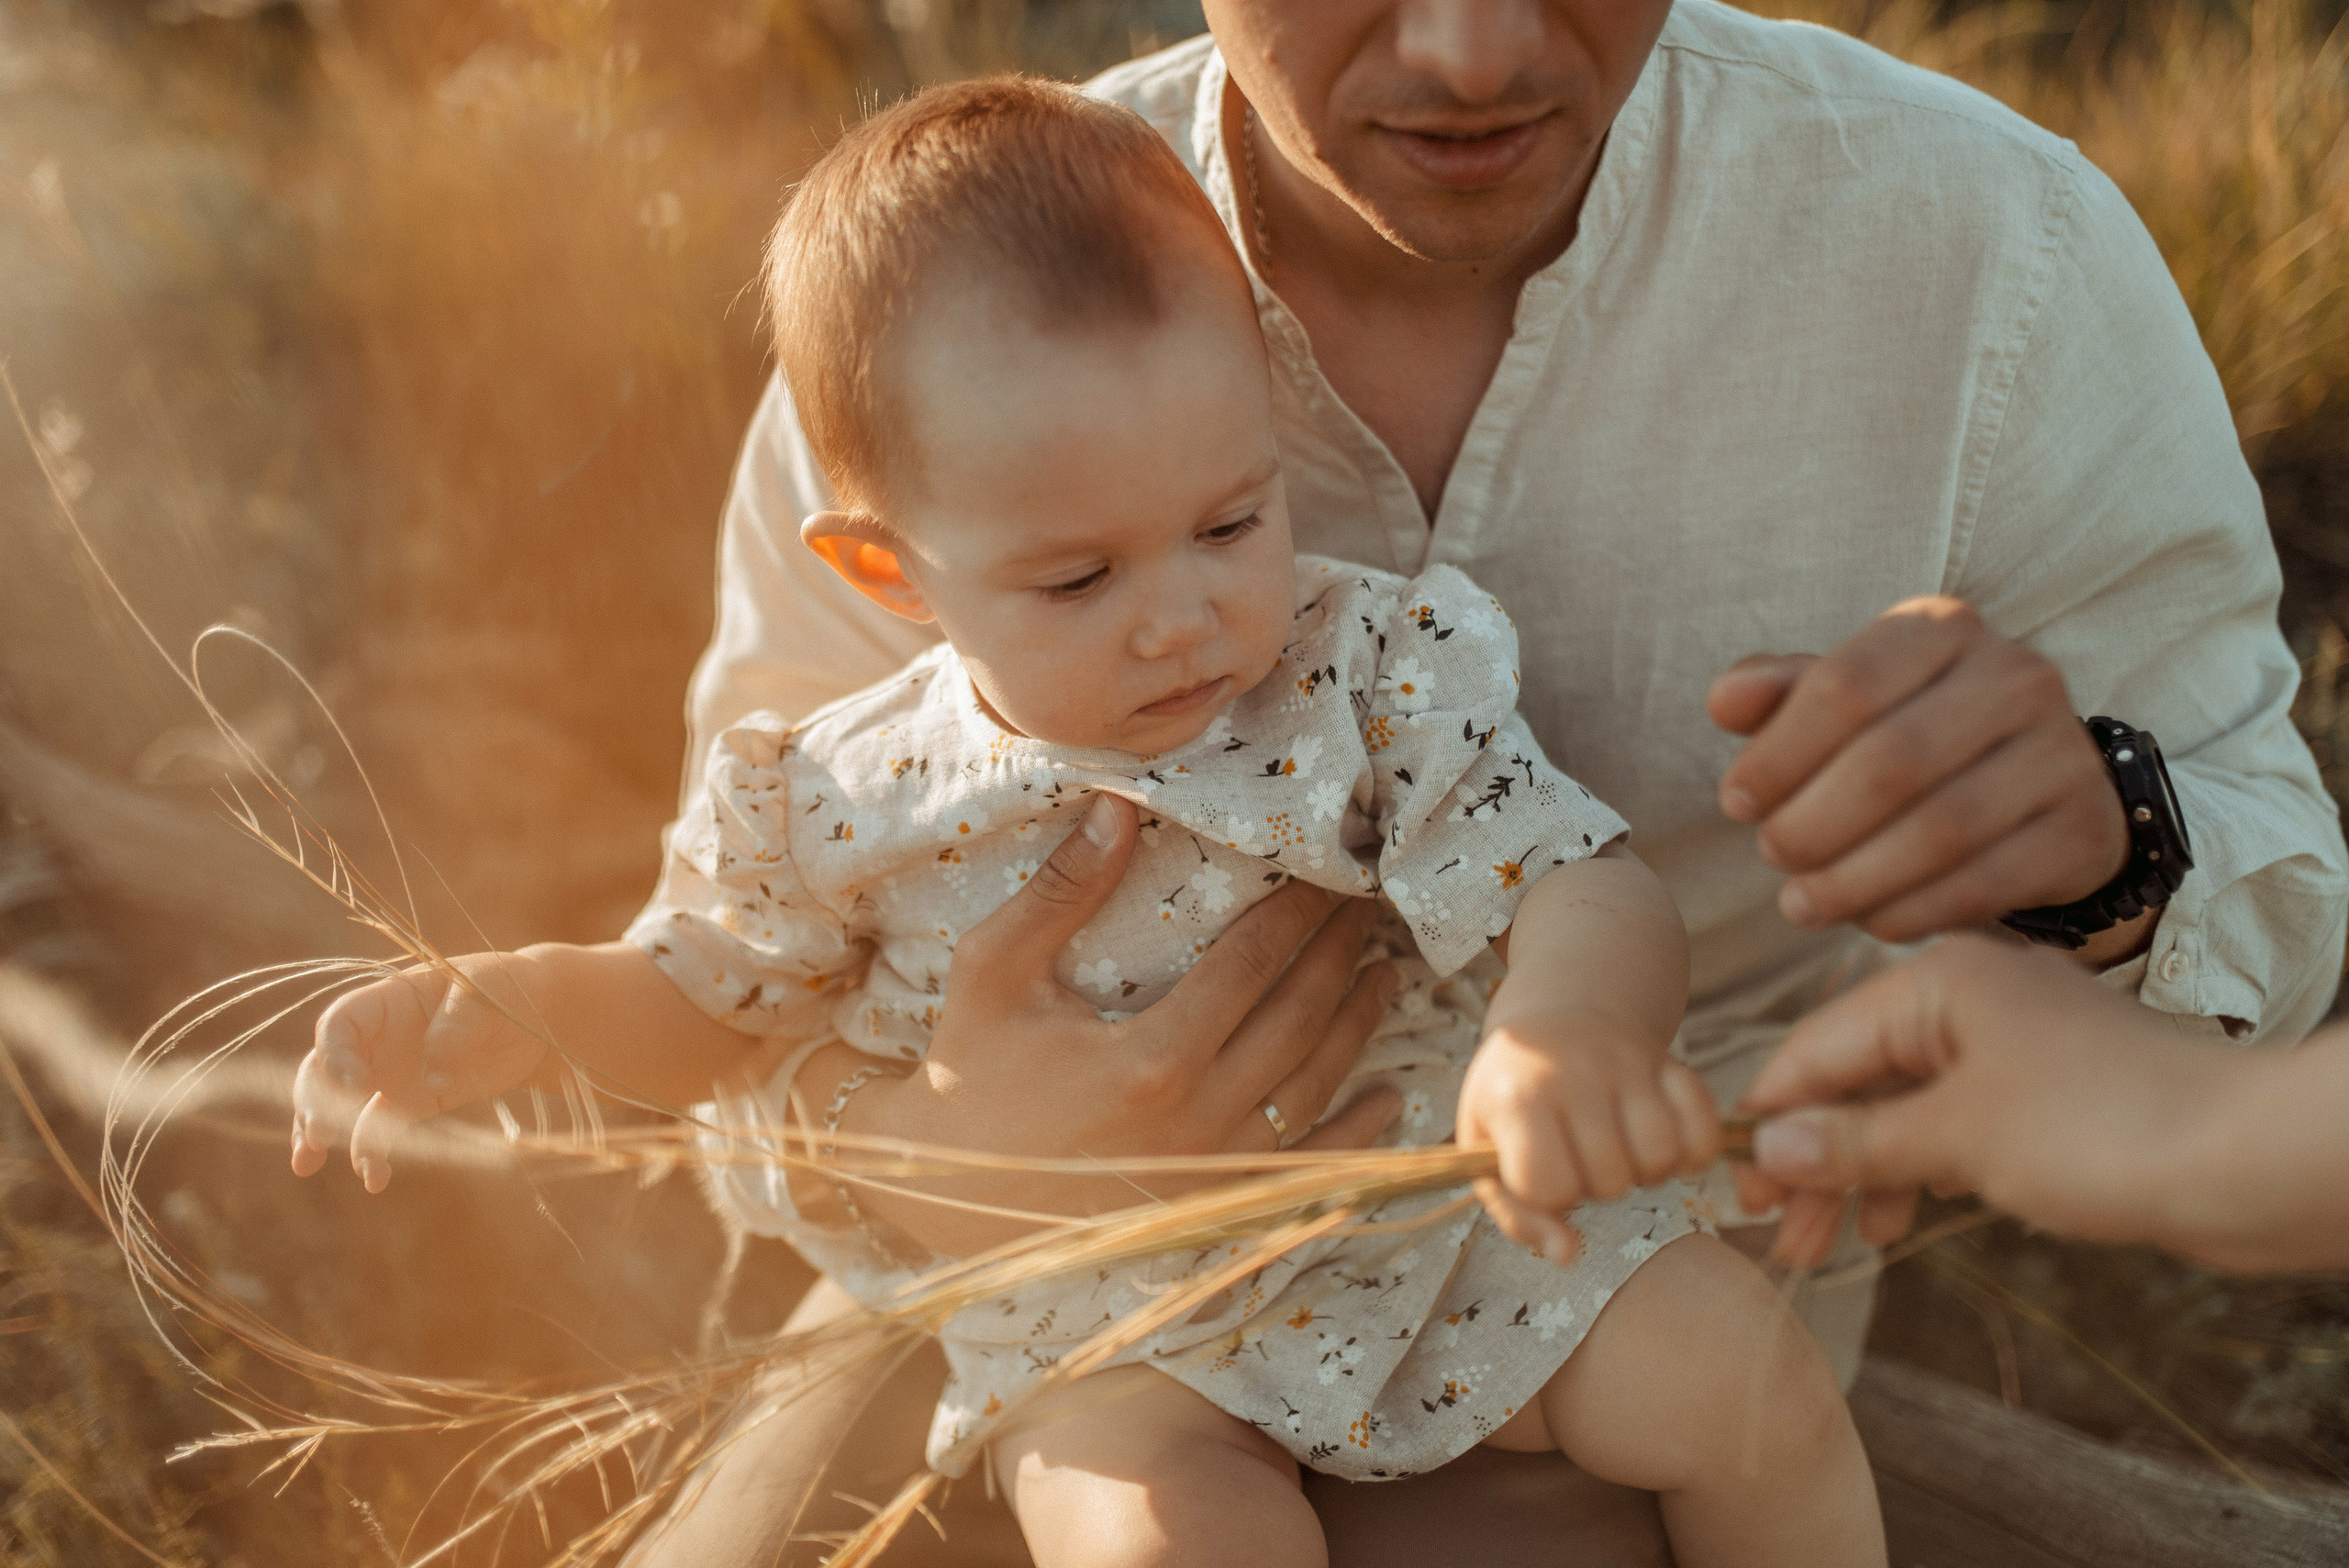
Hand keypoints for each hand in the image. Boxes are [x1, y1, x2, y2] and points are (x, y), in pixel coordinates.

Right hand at [291, 950, 554, 1191]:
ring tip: (307, 1163)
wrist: (532, 1017)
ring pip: (338, 1104)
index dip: (336, 1054)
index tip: (356, 1085)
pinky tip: (374, 1179)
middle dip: (315, 1100)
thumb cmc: (503, 990)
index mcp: (387, 1001)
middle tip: (317, 1134)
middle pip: (324, 1068)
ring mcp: (388, 1073)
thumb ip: (456, 1026)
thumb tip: (432, 1076)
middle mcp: (376, 1039)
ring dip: (319, 1132)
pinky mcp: (409, 1104)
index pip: (341, 1023)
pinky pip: (378, 1130)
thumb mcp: (484, 996)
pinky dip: (369, 1154)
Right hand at [835, 794, 1402, 1253]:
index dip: (1301, 912)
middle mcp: (1197, 1120)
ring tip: (1386, 977)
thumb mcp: (996, 969)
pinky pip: (1305, 1170)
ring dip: (1358, 1029)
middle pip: (1299, 1021)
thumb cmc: (967, 1072)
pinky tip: (1389, 1098)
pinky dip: (1355, 1134)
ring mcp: (1212, 1174)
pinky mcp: (1213, 1213)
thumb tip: (1119, 805)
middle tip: (1368, 909)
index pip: (1254, 965)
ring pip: (1313, 1090)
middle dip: (1340, 957)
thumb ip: (1062, 890)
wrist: (940, 1194)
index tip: (1330, 869)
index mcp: (1151, 1059)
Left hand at [1456, 1012, 1719, 1261]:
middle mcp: (1575, 1075)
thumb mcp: (1486, 1147)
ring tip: (1622, 1152)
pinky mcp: (1669, 1062)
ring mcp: (1626, 1064)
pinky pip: (1704, 1129)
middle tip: (1583, 1157)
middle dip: (1597, 1185)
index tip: (1544, 1171)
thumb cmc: (1515, 1097)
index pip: (1550, 1188)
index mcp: (1518, 1097)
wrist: (1555, 1019)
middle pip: (1610, 1180)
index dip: (1551, 1196)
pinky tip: (1668, 1147)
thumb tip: (1566, 1255)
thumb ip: (1516, 1211)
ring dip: (1646, 1172)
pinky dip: (1694, 1152)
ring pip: (1661, 1156)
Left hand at [1709, 598, 2140, 953]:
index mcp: (1941, 629)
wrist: (2042, 788)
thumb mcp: (1848, 702)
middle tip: (1773, 856)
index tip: (1735, 802)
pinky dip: (1912, 910)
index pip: (1845, 684)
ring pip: (1941, 830)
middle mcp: (2014, 677)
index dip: (1778, 752)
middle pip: (1891, 762)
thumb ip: (1782, 694)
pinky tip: (1869, 921)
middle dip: (1813, 823)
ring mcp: (2061, 752)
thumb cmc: (1914, 735)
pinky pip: (1985, 882)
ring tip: (1802, 903)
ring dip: (1854, 879)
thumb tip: (1724, 701)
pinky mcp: (2082, 827)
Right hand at [1733, 936, 2208, 1264]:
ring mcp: (2011, 1045)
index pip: (1817, 1045)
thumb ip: (1853, 1142)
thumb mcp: (1956, 1139)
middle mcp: (1969, 998)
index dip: (1769, 1117)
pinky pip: (1952, 1123)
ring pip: (1903, 1106)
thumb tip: (1766, 1145)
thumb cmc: (2104, 1130)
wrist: (2251, 1160)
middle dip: (1813, 1157)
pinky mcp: (2047, 1093)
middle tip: (1780, 1235)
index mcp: (1938, 981)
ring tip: (1834, 1243)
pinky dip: (1917, 1168)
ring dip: (1861, 1172)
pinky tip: (1900, 1216)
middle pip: (1856, 1078)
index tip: (1732, 1185)